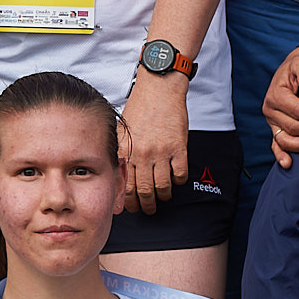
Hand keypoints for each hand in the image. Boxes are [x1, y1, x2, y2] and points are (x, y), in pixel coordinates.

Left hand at [118, 70, 188, 214]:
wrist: (159, 88)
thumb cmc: (141, 107)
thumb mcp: (123, 130)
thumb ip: (121, 151)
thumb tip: (117, 174)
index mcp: (127, 150)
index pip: (125, 185)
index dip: (128, 201)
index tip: (131, 207)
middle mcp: (142, 153)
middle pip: (144, 190)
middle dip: (147, 205)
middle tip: (149, 209)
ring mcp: (161, 151)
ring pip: (163, 186)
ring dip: (164, 196)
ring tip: (164, 197)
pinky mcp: (179, 147)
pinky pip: (180, 174)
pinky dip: (179, 181)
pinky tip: (177, 180)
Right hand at [262, 46, 298, 170]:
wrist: (296, 66)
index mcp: (275, 95)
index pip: (298, 110)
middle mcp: (271, 111)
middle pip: (294, 127)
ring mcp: (273, 122)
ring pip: (286, 140)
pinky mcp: (277, 129)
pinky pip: (277, 145)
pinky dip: (281, 155)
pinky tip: (289, 164)